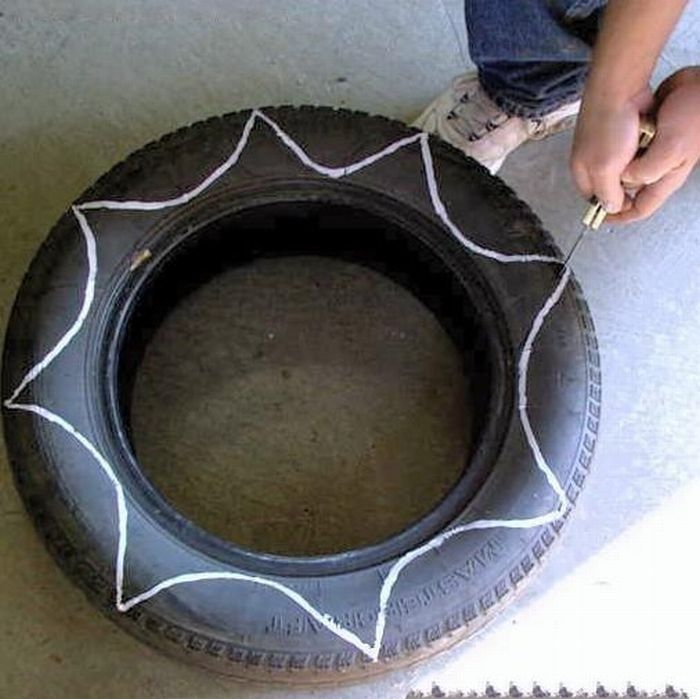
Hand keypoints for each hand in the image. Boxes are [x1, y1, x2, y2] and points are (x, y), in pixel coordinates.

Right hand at [570, 67, 699, 223]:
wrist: (620, 88)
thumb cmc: (607, 125)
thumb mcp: (605, 169)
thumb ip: (607, 193)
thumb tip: (611, 209)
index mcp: (581, 172)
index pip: (595, 200)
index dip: (611, 205)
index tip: (628, 206)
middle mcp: (591, 160)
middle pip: (611, 185)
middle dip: (626, 184)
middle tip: (636, 174)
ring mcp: (607, 146)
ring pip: (625, 168)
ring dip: (636, 166)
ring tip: (640, 153)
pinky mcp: (622, 133)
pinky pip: (634, 151)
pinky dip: (642, 150)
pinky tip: (645, 142)